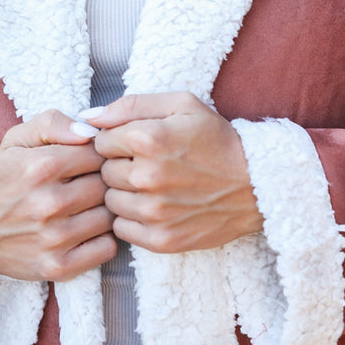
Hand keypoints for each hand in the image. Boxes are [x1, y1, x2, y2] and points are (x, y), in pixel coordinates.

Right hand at [0, 110, 115, 281]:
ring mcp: (54, 238)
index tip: (87, 161)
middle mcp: (49, 203)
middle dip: (102, 182)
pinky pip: (107, 248)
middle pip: (107, 185)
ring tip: (86, 207)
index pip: (99, 153)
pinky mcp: (58, 267)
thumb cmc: (3, 180)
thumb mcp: (17, 140)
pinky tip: (86, 231)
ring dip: (104, 211)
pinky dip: (103, 239)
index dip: (97, 155)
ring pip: (110, 216)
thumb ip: (53, 122)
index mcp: (42, 166)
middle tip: (87, 184)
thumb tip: (91, 132)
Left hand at [83, 92, 261, 253]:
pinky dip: (131, 218)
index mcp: (148, 139)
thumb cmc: (217, 140)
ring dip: (124, 193)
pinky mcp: (161, 239)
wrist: (256, 185)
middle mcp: (147, 177)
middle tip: (147, 165)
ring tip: (152, 186)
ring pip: (109, 201)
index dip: (116, 141)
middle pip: (102, 172)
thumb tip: (89, 117)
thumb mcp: (182, 105)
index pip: (100, 141)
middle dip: (120, 166)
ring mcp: (154, 212)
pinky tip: (154, 206)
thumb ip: (132, 105)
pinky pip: (121, 229)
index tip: (136, 144)